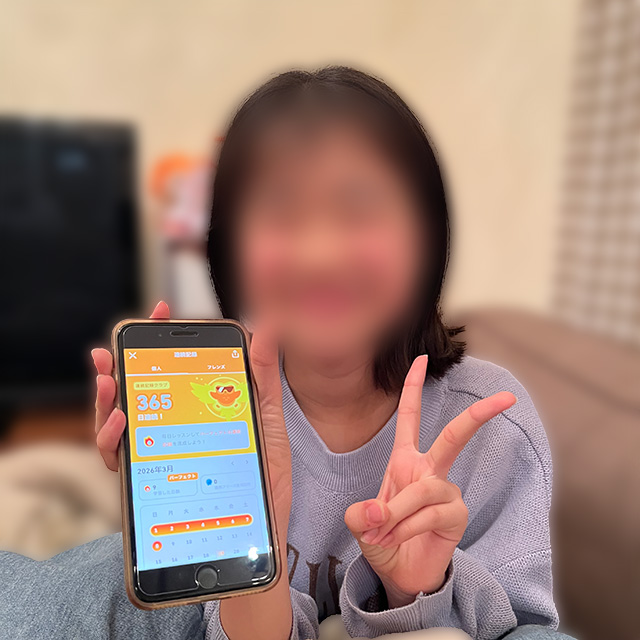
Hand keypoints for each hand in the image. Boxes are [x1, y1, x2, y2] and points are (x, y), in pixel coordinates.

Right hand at [91, 305, 291, 539]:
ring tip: (109, 380)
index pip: (170, 371)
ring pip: (116, 424)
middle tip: (111, 348)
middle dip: (118, 367)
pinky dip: (111, 439)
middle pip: (135, 394)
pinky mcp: (151, 484)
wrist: (262, 529)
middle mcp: (172, 431)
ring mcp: (160, 456)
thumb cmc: (264, 475)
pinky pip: (120, 460)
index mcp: (197, 411)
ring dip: (105, 399)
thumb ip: (262, 377)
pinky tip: (120, 422)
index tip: (161, 311)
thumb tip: (264, 329)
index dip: (161, 340)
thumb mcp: (266, 420)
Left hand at [345, 355, 515, 607]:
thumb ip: (361, 516)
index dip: (413, 387)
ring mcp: (446, 492)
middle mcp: (429, 470)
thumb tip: (374, 512)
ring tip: (383, 533)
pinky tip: (399, 539)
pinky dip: (408, 527)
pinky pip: (431, 513)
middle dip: (478, 415)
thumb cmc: (384, 540)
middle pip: (454, 437)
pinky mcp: (457, 516)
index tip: (421, 358)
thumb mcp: (362, 525)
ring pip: (424, 488)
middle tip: (508, 397)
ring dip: (398, 512)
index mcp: (405, 460)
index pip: (410, 417)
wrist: (401, 574)